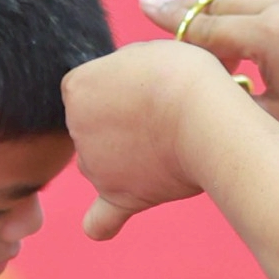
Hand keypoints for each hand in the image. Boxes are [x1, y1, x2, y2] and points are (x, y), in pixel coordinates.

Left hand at [63, 40, 235, 240]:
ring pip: (102, 163)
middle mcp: (75, 129)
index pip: (88, 87)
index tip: (147, 85)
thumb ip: (122, 70)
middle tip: (162, 113)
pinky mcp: (119, 196)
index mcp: (77, 88)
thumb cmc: (180, 75)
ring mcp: (94, 166)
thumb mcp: (144, 52)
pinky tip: (103, 226)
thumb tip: (124, 87)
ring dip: (124, 158)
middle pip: (92, 127)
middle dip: (120, 122)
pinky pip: (101, 219)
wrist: (203, 115)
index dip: (119, 86)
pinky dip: (102, 223)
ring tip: (167, 145)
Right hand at [139, 0, 278, 151]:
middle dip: (193, 10)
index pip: (207, 28)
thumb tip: (200, 80)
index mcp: (271, 38)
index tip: (143, 5)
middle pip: (223, 4)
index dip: (172, 21)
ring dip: (239, 13)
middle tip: (158, 6)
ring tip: (241, 44)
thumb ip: (233, 96)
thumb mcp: (277, 120)